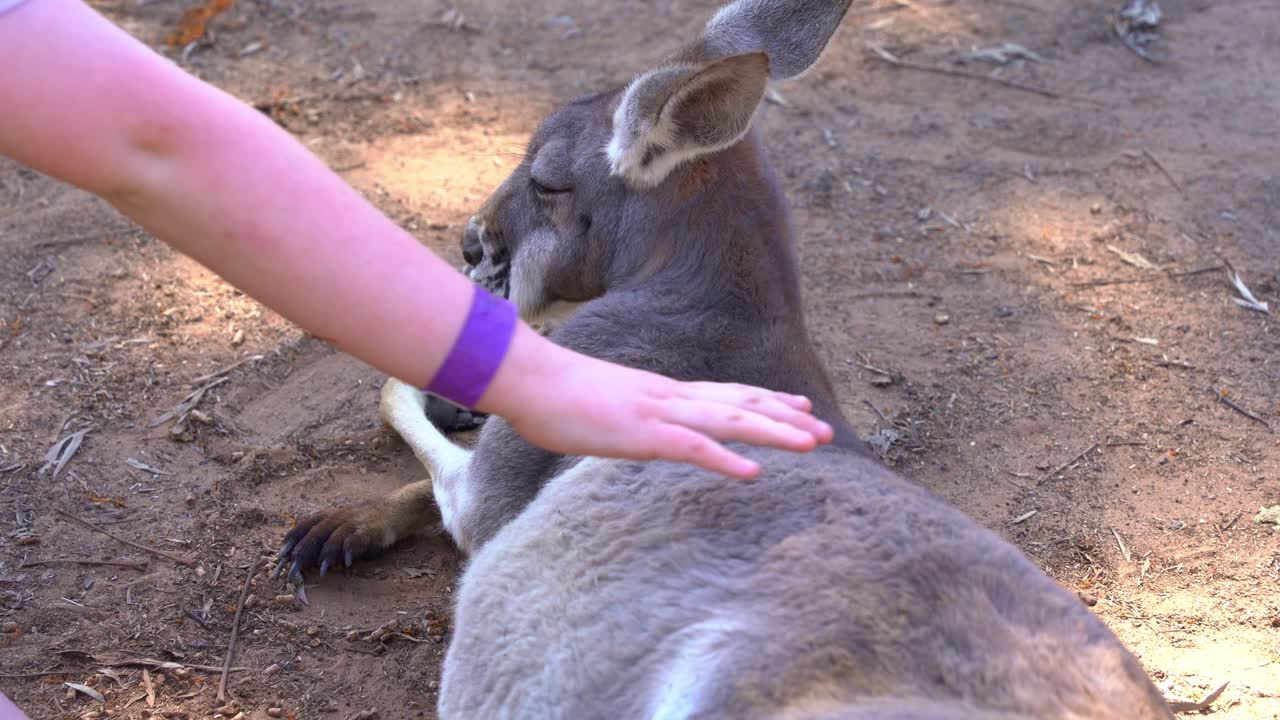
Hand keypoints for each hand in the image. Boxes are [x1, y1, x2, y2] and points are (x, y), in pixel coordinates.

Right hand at [490, 334, 833, 478]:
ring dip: (774, 432)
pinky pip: (692, 448)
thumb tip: (634, 426)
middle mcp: (669, 397)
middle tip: (826, 428)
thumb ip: (628, 415)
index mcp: (662, 392)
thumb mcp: (603, 407)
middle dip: (785, 416)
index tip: (799, 405)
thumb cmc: (554, 394)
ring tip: (813, 444)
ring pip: (729, 420)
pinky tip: (753, 473)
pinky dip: (725, 459)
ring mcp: (658, 412)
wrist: (528, 378)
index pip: (725, 393)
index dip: (765, 400)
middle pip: (740, 402)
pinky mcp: (640, 433)